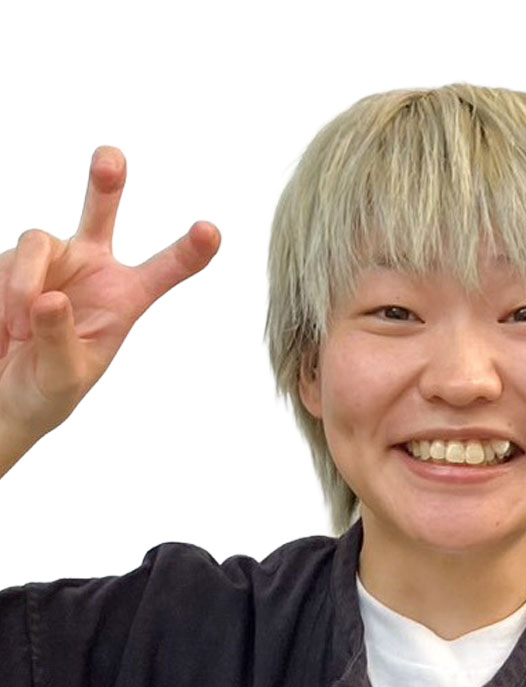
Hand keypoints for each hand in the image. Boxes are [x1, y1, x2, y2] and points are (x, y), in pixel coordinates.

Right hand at [0, 146, 220, 440]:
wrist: (1, 396)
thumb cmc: (47, 390)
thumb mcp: (63, 378)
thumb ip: (61, 341)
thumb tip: (50, 297)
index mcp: (124, 298)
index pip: (164, 270)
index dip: (189, 251)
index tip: (212, 231)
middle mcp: (91, 270)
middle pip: (101, 213)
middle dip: (105, 183)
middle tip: (111, 157)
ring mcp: (49, 262)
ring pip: (39, 240)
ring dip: (27, 280)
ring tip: (20, 323)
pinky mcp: (10, 263)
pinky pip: (8, 262)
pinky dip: (6, 290)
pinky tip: (6, 323)